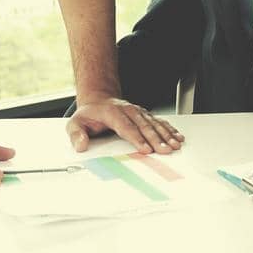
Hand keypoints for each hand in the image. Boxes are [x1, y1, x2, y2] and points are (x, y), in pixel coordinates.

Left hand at [67, 98, 183, 153]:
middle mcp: (128, 110)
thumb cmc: (89, 115)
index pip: (126, 127)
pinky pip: (159, 121)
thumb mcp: (75, 123)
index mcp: (112, 113)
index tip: (145, 149)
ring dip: (166, 134)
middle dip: (156, 139)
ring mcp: (138, 112)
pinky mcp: (144, 115)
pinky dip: (169, 129)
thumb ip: (76, 134)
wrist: (98, 101)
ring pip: (154, 123)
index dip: (137, 138)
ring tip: (175, 145)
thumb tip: (81, 145)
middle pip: (144, 126)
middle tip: (165, 150)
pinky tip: (177, 136)